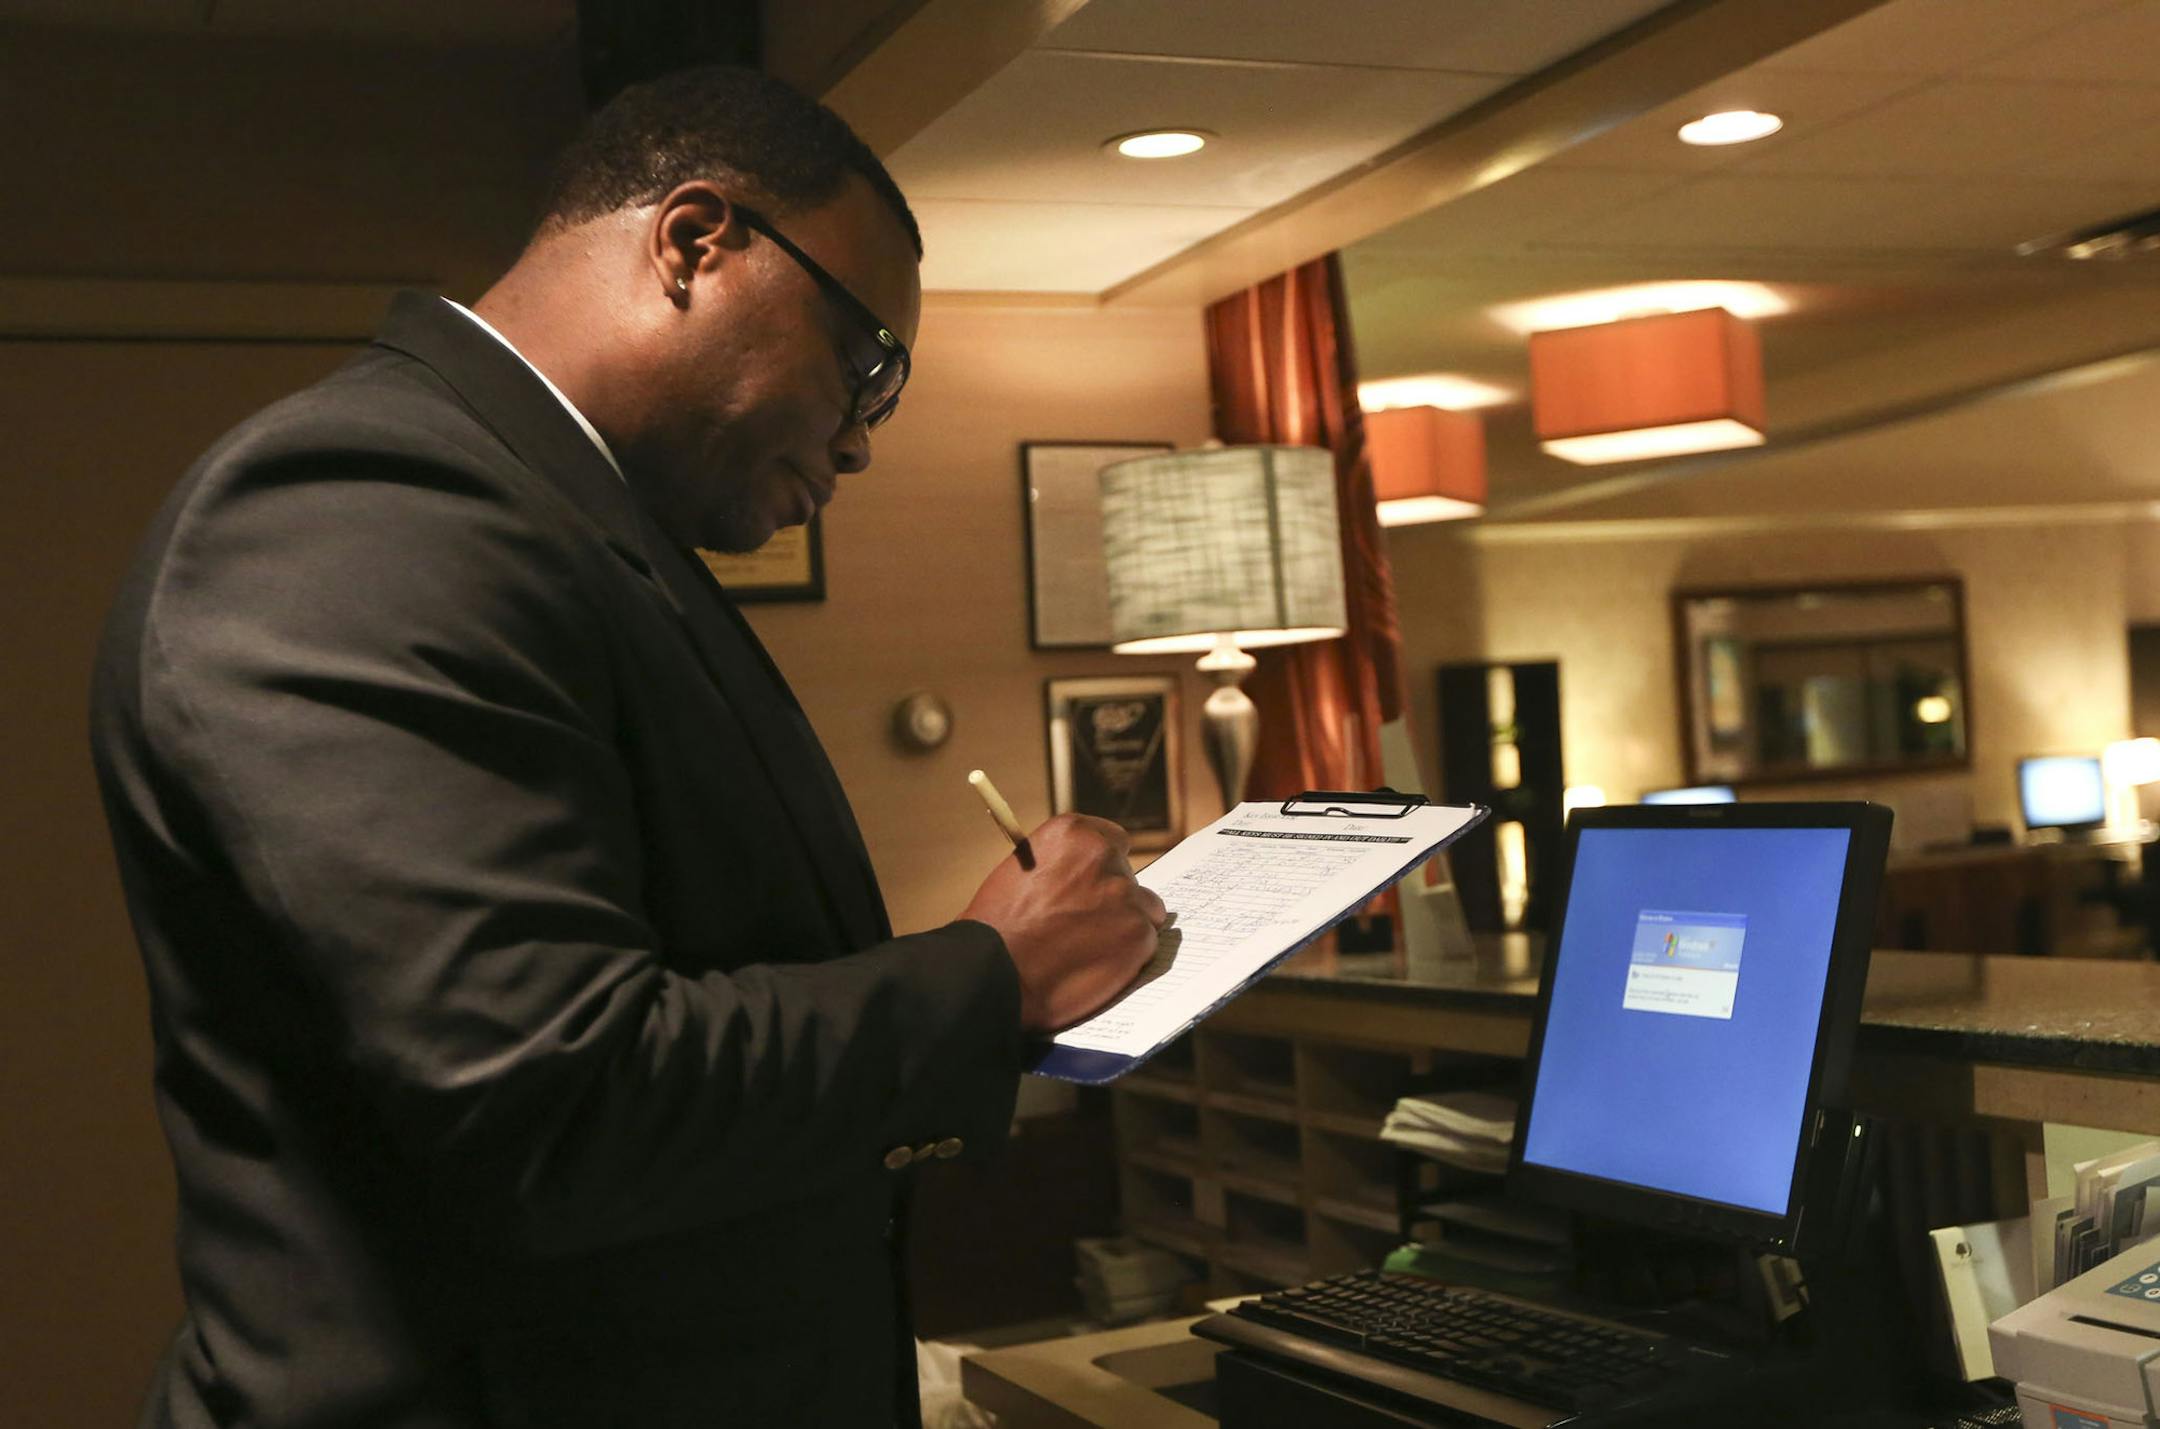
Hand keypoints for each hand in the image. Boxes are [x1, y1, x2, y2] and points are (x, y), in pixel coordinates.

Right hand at [961, 814, 1167, 1032]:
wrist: (993, 970)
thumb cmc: (995, 926)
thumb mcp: (1021, 870)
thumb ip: (1060, 866)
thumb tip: (1081, 878)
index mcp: (1073, 833)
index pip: (1113, 842)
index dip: (1103, 869)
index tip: (1095, 886)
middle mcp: (1104, 856)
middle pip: (1128, 878)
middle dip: (1112, 901)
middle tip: (1085, 928)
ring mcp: (1126, 896)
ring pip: (1145, 910)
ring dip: (1126, 927)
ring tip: (1090, 949)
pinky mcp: (1138, 934)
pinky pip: (1145, 945)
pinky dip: (1127, 959)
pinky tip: (1095, 967)